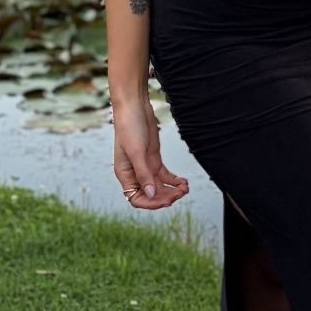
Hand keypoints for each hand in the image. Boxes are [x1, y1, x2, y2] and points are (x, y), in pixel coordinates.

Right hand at [113, 90, 189, 209]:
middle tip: (181, 193)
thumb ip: (144, 174)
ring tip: (185, 188)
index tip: (167, 201)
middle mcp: (134, 174)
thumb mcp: (136, 152)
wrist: (135, 107)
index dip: (151, 203)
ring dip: (172, 190)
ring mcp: (145, 167)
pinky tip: (184, 182)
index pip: (136, 199)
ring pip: (160, 186)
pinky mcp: (154, 160)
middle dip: (166, 196)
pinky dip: (174, 181)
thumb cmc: (129, 127)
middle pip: (151, 194)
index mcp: (125, 175)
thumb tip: (150, 194)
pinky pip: (165, 176)